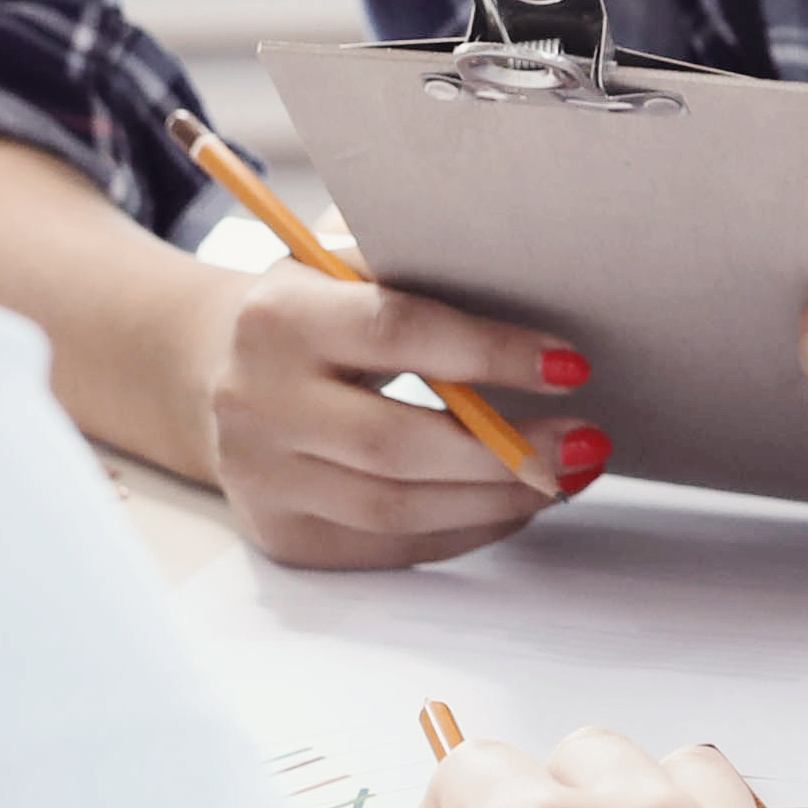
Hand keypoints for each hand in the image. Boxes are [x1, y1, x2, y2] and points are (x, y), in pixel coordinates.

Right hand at [196, 254, 606, 569]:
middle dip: (507, 449)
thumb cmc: (318, 309)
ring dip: (498, 499)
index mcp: (278, 316)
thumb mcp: (346, 261)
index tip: (570, 364)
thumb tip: (535, 271)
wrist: (221, 372)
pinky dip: (466, 530)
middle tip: (586, 441)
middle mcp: (256, 401)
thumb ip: (419, 261)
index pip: (396, 332)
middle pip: (396, 443)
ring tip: (564, 476)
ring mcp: (263, 477)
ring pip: (397, 509)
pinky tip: (513, 504)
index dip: (491, 351)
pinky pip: (390, 546)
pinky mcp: (283, 533)